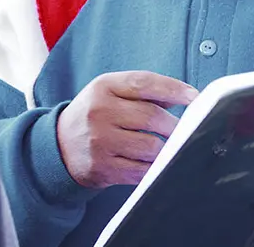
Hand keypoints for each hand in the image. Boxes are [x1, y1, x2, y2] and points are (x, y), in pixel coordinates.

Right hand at [57, 71, 198, 187]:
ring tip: (168, 147)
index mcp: (104, 87)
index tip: (194, 97)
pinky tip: (156, 163)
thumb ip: (143, 91)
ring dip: (166, 149)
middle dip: (174, 125)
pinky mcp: (102, 167)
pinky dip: (154, 167)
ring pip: (150, 146)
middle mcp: (99, 111)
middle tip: (184, 130)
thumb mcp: (110, 92)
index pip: (144, 83)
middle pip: (152, 117)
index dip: (173, 89)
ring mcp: (100, 141)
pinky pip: (141, 170)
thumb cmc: (95, 115)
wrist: (58, 146)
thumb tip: (183, 97)